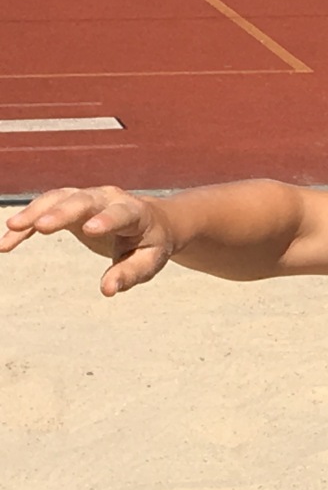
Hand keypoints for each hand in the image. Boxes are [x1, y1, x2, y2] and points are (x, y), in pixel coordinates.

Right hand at [0, 186, 173, 295]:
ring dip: (35, 212)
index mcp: (135, 213)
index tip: (91, 229)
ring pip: (58, 199)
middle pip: (83, 201)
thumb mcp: (148, 262)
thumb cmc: (150, 245)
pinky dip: (26, 224)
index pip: (121, 213)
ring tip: (12, 228)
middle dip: (62, 212)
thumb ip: (129, 274)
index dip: (107, 220)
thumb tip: (107, 291)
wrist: (151, 222)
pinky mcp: (69, 204)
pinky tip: (7, 243)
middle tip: (40, 226)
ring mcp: (87, 198)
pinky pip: (44, 209)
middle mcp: (109, 199)